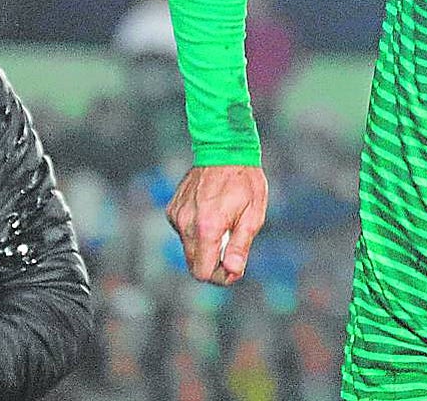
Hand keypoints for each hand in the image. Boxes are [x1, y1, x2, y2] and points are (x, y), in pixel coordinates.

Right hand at [166, 165, 267, 285]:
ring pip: (188, 247)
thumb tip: (233, 271)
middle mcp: (186, 223)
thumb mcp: (254, 214)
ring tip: (224, 223)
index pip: (203, 272)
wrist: (225, 148)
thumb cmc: (245, 180)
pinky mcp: (173, 209)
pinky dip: (197, 229)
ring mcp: (177, 215)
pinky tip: (211, 212)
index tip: (234, 268)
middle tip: (232, 247)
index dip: (220, 277)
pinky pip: (183, 231)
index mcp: (208, 227)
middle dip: (213, 263)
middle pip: (193, 264)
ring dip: (205, 245)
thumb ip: (240, 245)